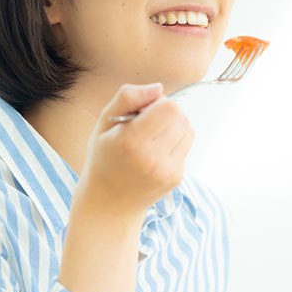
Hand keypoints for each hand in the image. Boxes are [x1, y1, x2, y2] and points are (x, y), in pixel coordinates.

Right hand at [75, 83, 193, 219]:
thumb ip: (128, 98)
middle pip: (181, 116)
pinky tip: (156, 151)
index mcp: (131, 141)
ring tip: (152, 136)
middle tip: (147, 123)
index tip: (143, 110)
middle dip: (167, 112)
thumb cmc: (104, 158)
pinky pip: (186, 145)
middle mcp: (152, 158)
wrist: (109, 203)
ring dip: (174, 126)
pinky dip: (175, 142)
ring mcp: (167, 170)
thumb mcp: (104, 122)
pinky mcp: (176, 177)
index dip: (158, 102)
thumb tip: (158, 88)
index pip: (169, 108)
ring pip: (187, 129)